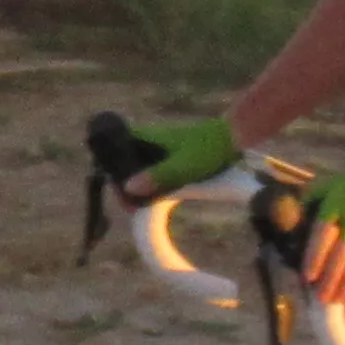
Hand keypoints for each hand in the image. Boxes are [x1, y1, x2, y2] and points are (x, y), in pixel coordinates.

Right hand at [123, 114, 242, 199]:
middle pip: (125, 163)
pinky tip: (155, 199)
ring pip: (139, 169)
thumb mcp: (183, 166)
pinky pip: (154, 172)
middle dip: (124, 184)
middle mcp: (149, 142)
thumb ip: (157, 176)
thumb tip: (128, 188)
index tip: (118, 191)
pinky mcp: (171, 157)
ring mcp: (160, 149)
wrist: (232, 138)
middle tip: (130, 207)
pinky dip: (152, 185)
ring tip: (138, 206)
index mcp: (146, 137)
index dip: (111, 169)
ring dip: (138, 186)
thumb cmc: (207, 148)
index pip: (115, 149)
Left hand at [299, 146, 344, 297]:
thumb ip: (312, 196)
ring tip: (337, 299)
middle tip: (321, 298)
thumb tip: (291, 210)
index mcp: (337, 205)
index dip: (314, 258)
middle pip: (339, 255)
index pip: (322, 236)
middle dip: (329, 279)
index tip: (307, 277)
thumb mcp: (333, 183)